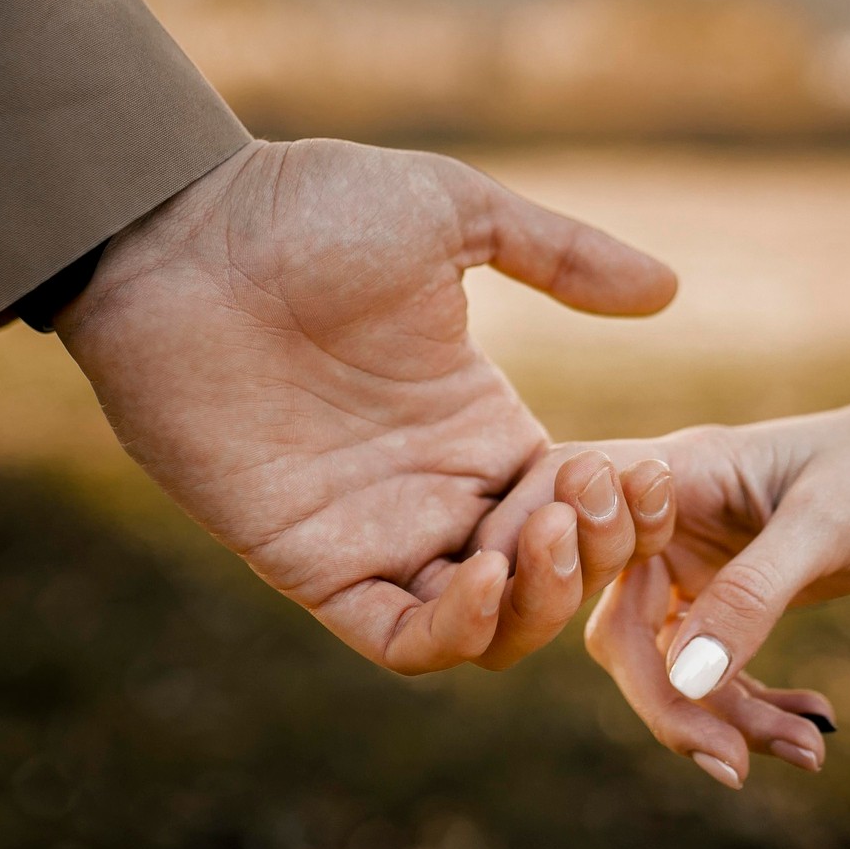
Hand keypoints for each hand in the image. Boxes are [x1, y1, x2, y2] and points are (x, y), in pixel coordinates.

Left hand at [55, 139, 676, 673]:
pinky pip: (400, 639)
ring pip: (490, 628)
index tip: (635, 470)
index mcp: (481, 423)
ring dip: (540, 602)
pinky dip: (456, 632)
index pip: (581, 506)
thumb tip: (667, 288)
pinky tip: (484, 573)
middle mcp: (440, 489)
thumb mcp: (458, 214)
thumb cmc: (313, 209)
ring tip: (542, 531)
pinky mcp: (314, 562)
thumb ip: (563, 256)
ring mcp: (381, 531)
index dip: (622, 507)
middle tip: (584, 497)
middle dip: (593, 555)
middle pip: (550, 578)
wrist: (183, 232)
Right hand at [498, 394, 849, 785]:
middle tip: (731, 761)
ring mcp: (695, 564)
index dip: (538, 579)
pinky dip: (753, 708)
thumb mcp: (827, 524)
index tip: (529, 640)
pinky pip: (715, 673)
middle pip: (621, 628)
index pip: (573, 525)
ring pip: (670, 666)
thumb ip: (754, 594)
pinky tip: (812, 723)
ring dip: (725, 718)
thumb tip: (684, 678)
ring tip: (808, 749)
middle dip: (667, 703)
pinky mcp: (728, 600)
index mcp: (671, 474)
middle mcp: (667, 521)